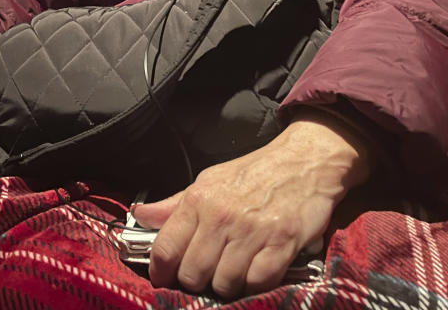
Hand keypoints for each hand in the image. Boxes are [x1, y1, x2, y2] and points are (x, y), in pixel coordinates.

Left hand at [132, 111, 370, 298]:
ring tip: (231, 271)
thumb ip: (175, 204)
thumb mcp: (209, 181)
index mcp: (199, 200)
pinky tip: (255, 271)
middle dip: (195, 281)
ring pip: (224, 284)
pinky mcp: (281, 245)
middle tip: (204, 275)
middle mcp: (221, 217)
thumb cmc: (255, 173)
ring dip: (226, 285)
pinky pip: (257, 283)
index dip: (160, 272)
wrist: (304, 162)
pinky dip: (254, 284)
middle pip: (192, 273)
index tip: (163, 279)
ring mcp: (252, 233)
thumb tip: (142, 215)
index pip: (166, 248)